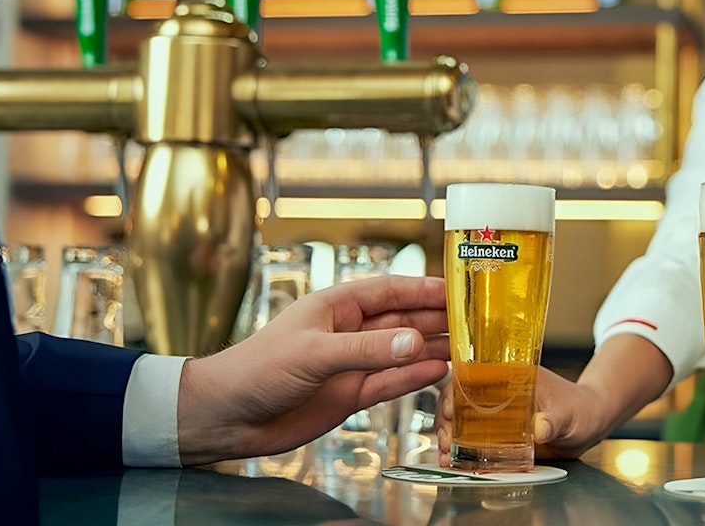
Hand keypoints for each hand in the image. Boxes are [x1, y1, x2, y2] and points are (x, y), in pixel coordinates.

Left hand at [177, 275, 449, 464]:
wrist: (228, 416)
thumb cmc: (258, 368)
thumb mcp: (314, 353)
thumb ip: (367, 350)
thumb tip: (416, 343)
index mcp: (337, 306)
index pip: (390, 290)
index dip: (425, 287)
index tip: (459, 288)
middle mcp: (350, 331)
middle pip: (403, 320)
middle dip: (437, 318)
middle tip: (476, 320)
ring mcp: (352, 363)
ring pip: (402, 352)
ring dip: (432, 348)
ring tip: (469, 347)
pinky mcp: (351, 394)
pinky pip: (392, 382)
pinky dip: (416, 377)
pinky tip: (441, 371)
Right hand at [434, 367, 611, 466]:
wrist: (590, 423)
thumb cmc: (581, 409)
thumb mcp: (569, 415)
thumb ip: (553, 421)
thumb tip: (539, 429)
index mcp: (513, 375)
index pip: (473, 375)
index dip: (455, 392)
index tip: (448, 411)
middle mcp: (500, 390)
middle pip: (459, 397)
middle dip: (446, 419)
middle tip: (446, 442)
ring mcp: (497, 410)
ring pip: (460, 416)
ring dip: (449, 435)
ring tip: (446, 456)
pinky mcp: (499, 429)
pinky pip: (473, 434)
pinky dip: (460, 447)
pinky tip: (454, 460)